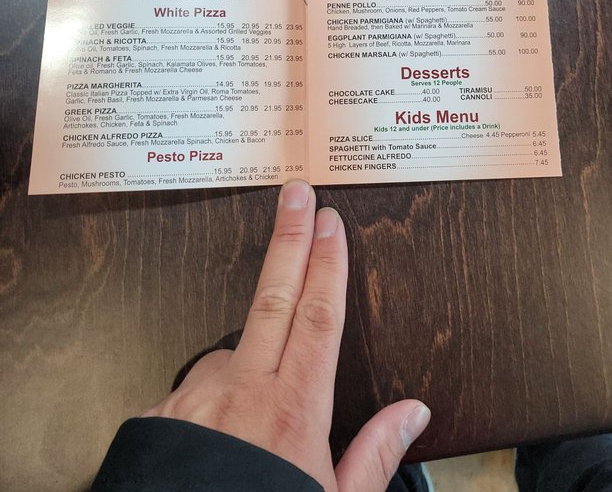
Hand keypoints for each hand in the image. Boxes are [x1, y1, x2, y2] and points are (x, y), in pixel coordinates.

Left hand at [142, 180, 430, 490]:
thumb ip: (376, 453)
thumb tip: (415, 412)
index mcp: (292, 411)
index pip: (316, 315)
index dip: (327, 263)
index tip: (330, 223)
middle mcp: (242, 392)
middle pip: (272, 295)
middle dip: (288, 238)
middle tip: (295, 194)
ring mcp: (196, 397)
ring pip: (231, 351)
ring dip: (249, 357)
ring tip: (256, 415)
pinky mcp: (160, 412)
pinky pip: (197, 388)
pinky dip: (214, 398)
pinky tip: (219, 434)